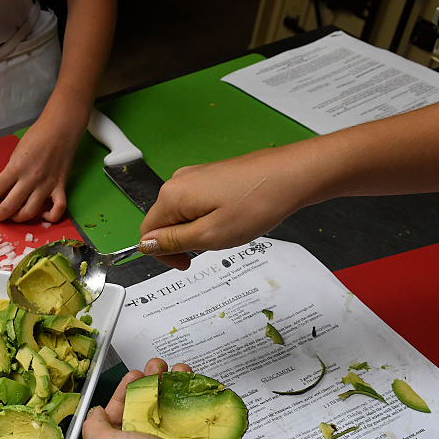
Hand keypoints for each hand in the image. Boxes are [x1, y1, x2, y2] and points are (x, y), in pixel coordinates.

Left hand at [0, 112, 79, 222]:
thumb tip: (4, 190)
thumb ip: (11, 172)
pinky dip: (50, 217)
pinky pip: (58, 209)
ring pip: (30, 212)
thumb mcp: (16, 153)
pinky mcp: (60, 187)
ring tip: (15, 215)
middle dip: (0, 214)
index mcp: (15, 168)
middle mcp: (30, 179)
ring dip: (19, 218)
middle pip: (10, 206)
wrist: (60, 129)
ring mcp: (46, 185)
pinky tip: (43, 215)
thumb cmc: (37, 137)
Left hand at [83, 358, 363, 438]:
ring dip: (170, 389)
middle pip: (138, 418)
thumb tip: (94, 415)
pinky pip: (191, 423)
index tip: (132, 377)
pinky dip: (191, 402)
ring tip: (177, 368)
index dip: (119, 397)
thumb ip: (94, 429)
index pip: (108, 426)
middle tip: (156, 365)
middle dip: (146, 387)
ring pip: (166, 417)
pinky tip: (194, 384)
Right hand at [138, 141, 323, 269]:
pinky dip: (210, 218)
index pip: (148, 233)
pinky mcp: (211, 175)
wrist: (292, 175)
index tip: (188, 263)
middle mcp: (179, 181)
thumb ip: (173, 242)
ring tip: (229, 231)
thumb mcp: (210, 235)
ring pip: (183, 215)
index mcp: (172, 196)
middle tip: (215, 246)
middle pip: (165, 222)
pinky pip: (198, 204)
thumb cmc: (257, 203)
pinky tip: (233, 219)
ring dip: (199, 230)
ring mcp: (196, 176)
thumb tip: (146, 245)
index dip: (164, 254)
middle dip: (185, 241)